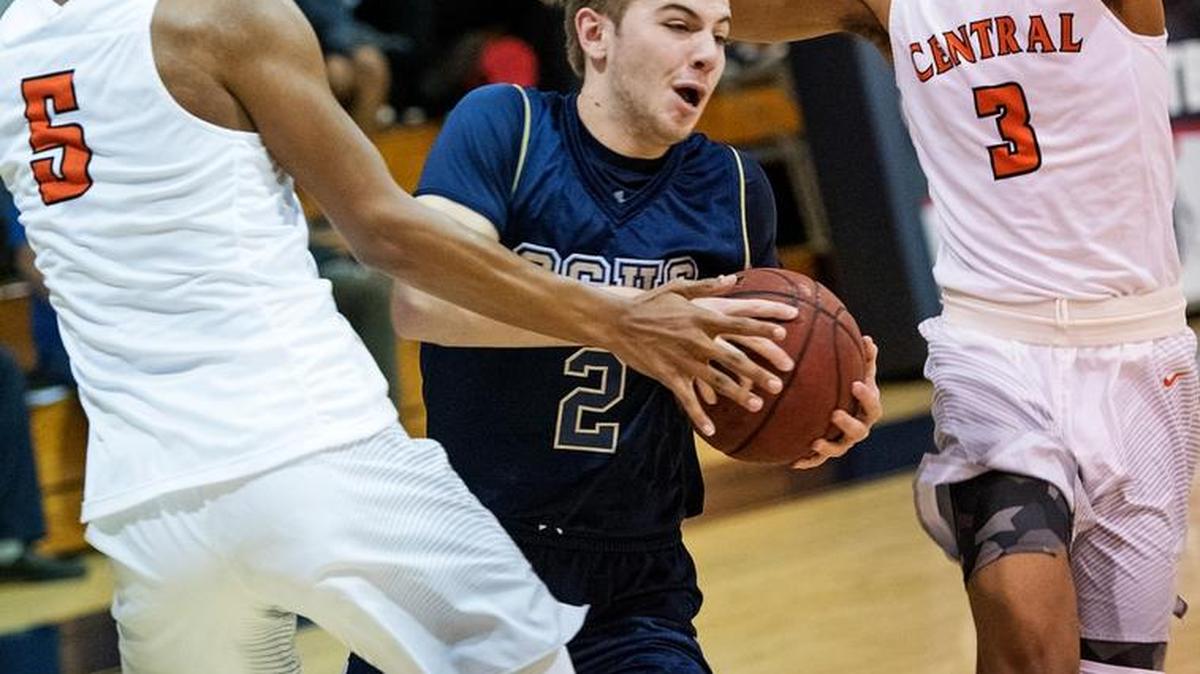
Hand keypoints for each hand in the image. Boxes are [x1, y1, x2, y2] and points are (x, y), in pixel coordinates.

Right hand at [605, 276, 797, 435]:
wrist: (616, 321)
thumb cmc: (648, 302)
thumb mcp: (677, 288)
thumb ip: (706, 286)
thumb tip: (731, 279)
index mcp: (702, 317)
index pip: (740, 324)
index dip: (763, 329)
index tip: (784, 336)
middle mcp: (697, 340)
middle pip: (735, 359)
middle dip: (759, 372)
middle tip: (779, 384)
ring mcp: (683, 360)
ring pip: (717, 382)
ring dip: (738, 395)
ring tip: (757, 406)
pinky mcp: (668, 376)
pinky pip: (687, 399)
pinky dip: (699, 416)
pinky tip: (710, 430)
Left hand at [791, 336, 881, 469]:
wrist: (840, 410)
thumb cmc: (851, 388)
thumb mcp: (859, 373)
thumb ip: (865, 358)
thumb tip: (866, 338)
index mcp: (868, 411)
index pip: (873, 406)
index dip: (866, 397)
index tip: (855, 384)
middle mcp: (859, 429)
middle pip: (859, 431)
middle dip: (848, 423)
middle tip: (835, 413)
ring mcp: (844, 442)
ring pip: (840, 449)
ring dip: (829, 447)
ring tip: (816, 442)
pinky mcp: (827, 451)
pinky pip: (819, 460)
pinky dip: (808, 461)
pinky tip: (793, 462)